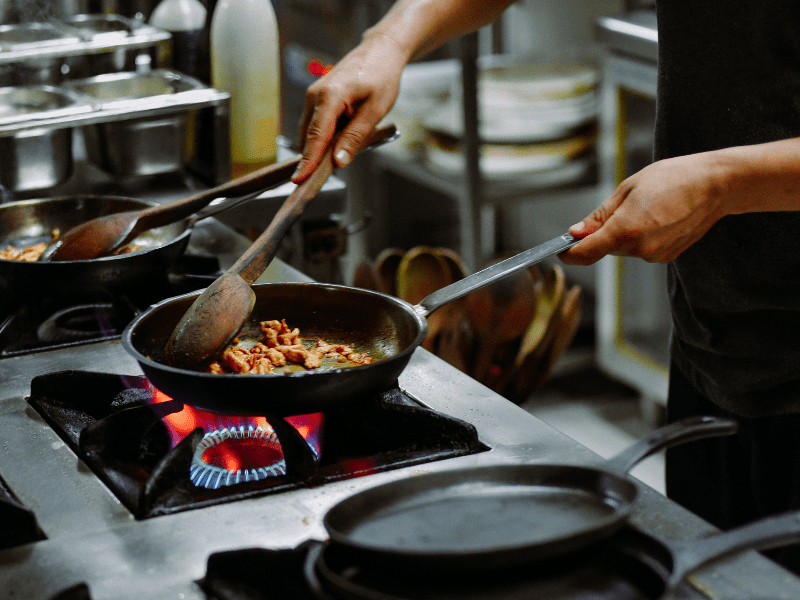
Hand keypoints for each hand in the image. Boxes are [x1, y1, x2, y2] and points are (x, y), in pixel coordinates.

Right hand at [292, 33, 407, 182]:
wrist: (380, 52)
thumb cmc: (381, 76)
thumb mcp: (375, 110)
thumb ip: (355, 137)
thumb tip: (339, 161)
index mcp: (329, 96)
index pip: (315, 137)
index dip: (308, 161)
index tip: (300, 181)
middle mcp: (315, 95)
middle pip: (308, 137)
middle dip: (313, 159)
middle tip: (324, 178)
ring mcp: (313, 96)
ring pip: (310, 133)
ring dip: (320, 148)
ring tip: (341, 154)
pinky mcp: (316, 99)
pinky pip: (315, 125)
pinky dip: (323, 138)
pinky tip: (340, 141)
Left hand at [561, 153, 728, 264]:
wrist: (716, 185)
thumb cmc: (672, 178)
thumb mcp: (628, 188)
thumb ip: (599, 216)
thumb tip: (576, 232)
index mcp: (625, 230)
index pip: (585, 253)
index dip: (569, 253)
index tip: (560, 249)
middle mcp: (639, 249)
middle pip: (605, 248)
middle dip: (604, 232)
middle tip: (623, 205)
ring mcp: (655, 255)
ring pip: (624, 248)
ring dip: (625, 233)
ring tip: (648, 207)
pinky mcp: (667, 257)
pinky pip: (642, 248)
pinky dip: (642, 236)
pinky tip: (660, 217)